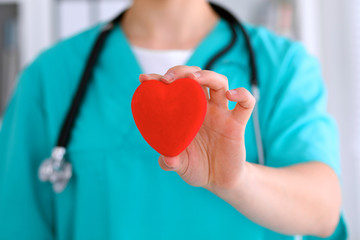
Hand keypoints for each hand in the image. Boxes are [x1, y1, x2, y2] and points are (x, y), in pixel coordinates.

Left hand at [139, 65, 255, 194]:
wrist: (219, 181)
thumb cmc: (197, 168)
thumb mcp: (180, 166)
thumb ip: (171, 162)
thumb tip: (166, 159)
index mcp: (185, 114)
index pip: (174, 89)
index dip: (159, 80)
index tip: (145, 79)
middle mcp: (203, 108)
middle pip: (196, 78)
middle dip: (182, 72)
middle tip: (168, 79)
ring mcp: (221, 114)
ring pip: (219, 83)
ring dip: (207, 76)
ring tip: (194, 80)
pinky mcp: (237, 123)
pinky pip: (246, 103)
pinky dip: (242, 94)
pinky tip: (231, 95)